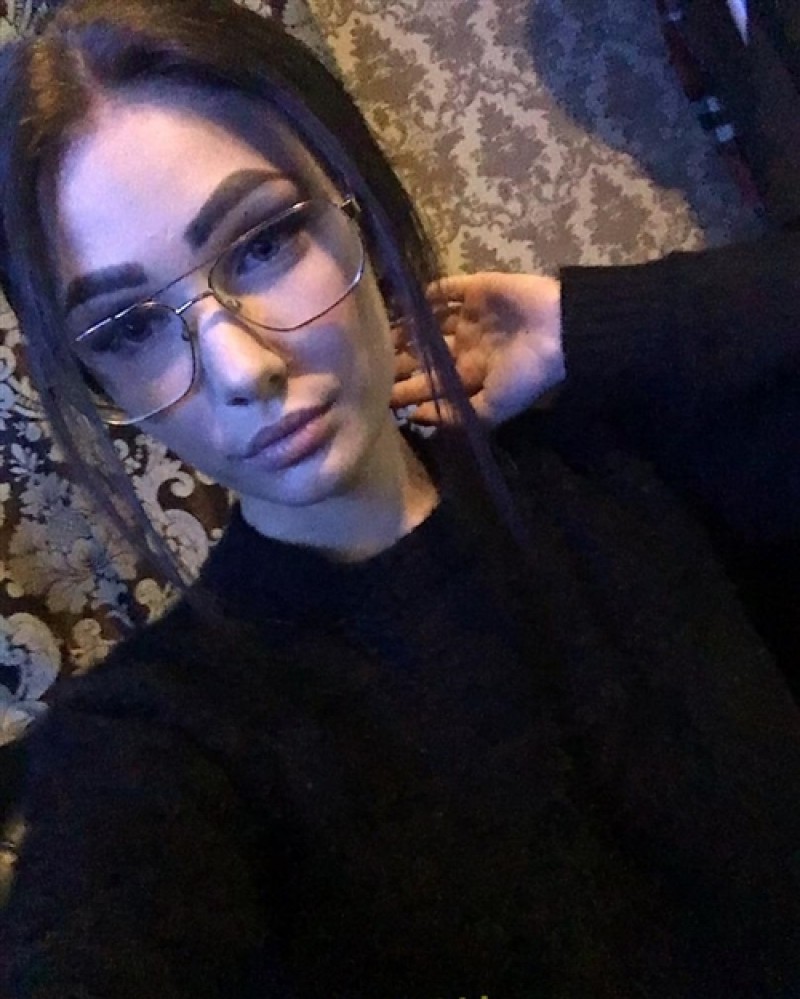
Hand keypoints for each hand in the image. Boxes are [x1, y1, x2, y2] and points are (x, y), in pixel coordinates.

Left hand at [391, 272, 564, 426]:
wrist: (559, 331)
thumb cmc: (526, 375)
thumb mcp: (493, 408)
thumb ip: (456, 416)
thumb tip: (416, 418)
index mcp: (471, 375)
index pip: (430, 385)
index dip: (404, 390)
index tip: (374, 394)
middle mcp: (467, 347)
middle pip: (424, 354)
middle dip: (399, 360)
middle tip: (366, 361)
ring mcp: (470, 318)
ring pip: (429, 323)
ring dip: (407, 327)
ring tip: (378, 331)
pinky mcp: (476, 290)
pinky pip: (446, 290)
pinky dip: (428, 294)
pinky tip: (406, 299)